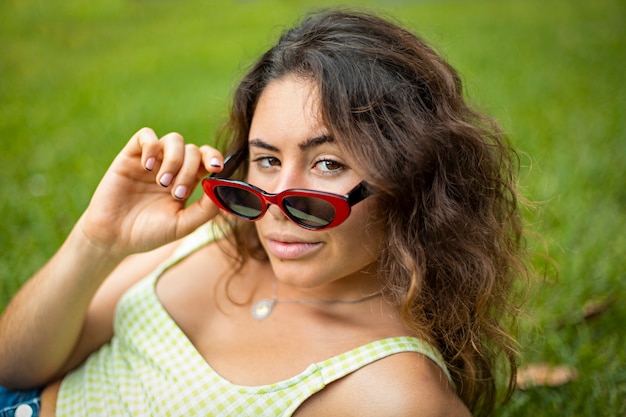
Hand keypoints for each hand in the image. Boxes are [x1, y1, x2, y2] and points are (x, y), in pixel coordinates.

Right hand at [80, 127, 222, 256]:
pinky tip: (147, 167)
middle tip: (176, 193)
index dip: (214, 157)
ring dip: (174, 160)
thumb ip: (206, 209)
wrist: (113, 237)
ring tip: (162, 183)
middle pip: (192, 150)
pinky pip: (146, 135)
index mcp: (188, 181)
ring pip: (174, 139)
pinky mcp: (130, 156)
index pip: (207, 159)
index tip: (215, 168)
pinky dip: (151, 146)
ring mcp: (152, 160)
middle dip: (188, 170)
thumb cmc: (149, 233)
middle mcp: (172, 167)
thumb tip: (221, 188)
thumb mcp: (183, 225)